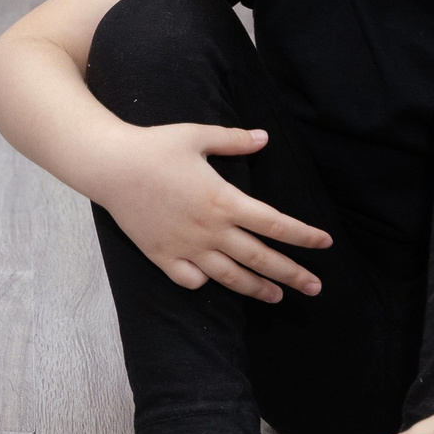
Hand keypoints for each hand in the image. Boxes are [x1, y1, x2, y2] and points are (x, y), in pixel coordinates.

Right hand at [89, 123, 332, 300]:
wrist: (109, 165)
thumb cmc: (154, 147)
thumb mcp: (197, 135)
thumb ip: (234, 140)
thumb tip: (265, 138)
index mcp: (224, 200)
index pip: (276, 224)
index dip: (304, 236)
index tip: (325, 244)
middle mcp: (211, 230)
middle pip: (261, 258)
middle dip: (293, 274)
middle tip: (316, 288)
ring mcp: (186, 247)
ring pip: (230, 276)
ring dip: (257, 288)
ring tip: (276, 297)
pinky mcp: (162, 255)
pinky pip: (190, 279)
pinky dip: (204, 282)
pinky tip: (211, 280)